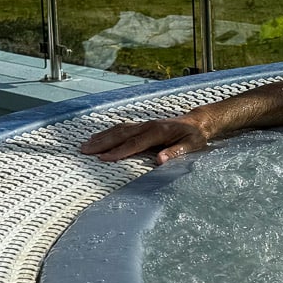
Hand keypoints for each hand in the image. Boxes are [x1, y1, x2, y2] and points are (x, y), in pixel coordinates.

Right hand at [79, 117, 209, 162]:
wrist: (198, 121)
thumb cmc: (195, 135)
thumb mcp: (191, 145)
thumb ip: (176, 152)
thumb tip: (160, 160)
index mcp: (158, 131)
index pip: (135, 143)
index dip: (118, 151)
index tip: (103, 158)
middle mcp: (147, 126)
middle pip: (121, 135)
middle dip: (102, 143)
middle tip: (84, 151)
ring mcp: (143, 124)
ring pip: (118, 130)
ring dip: (102, 137)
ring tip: (85, 145)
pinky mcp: (142, 126)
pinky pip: (122, 128)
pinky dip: (108, 133)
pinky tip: (98, 138)